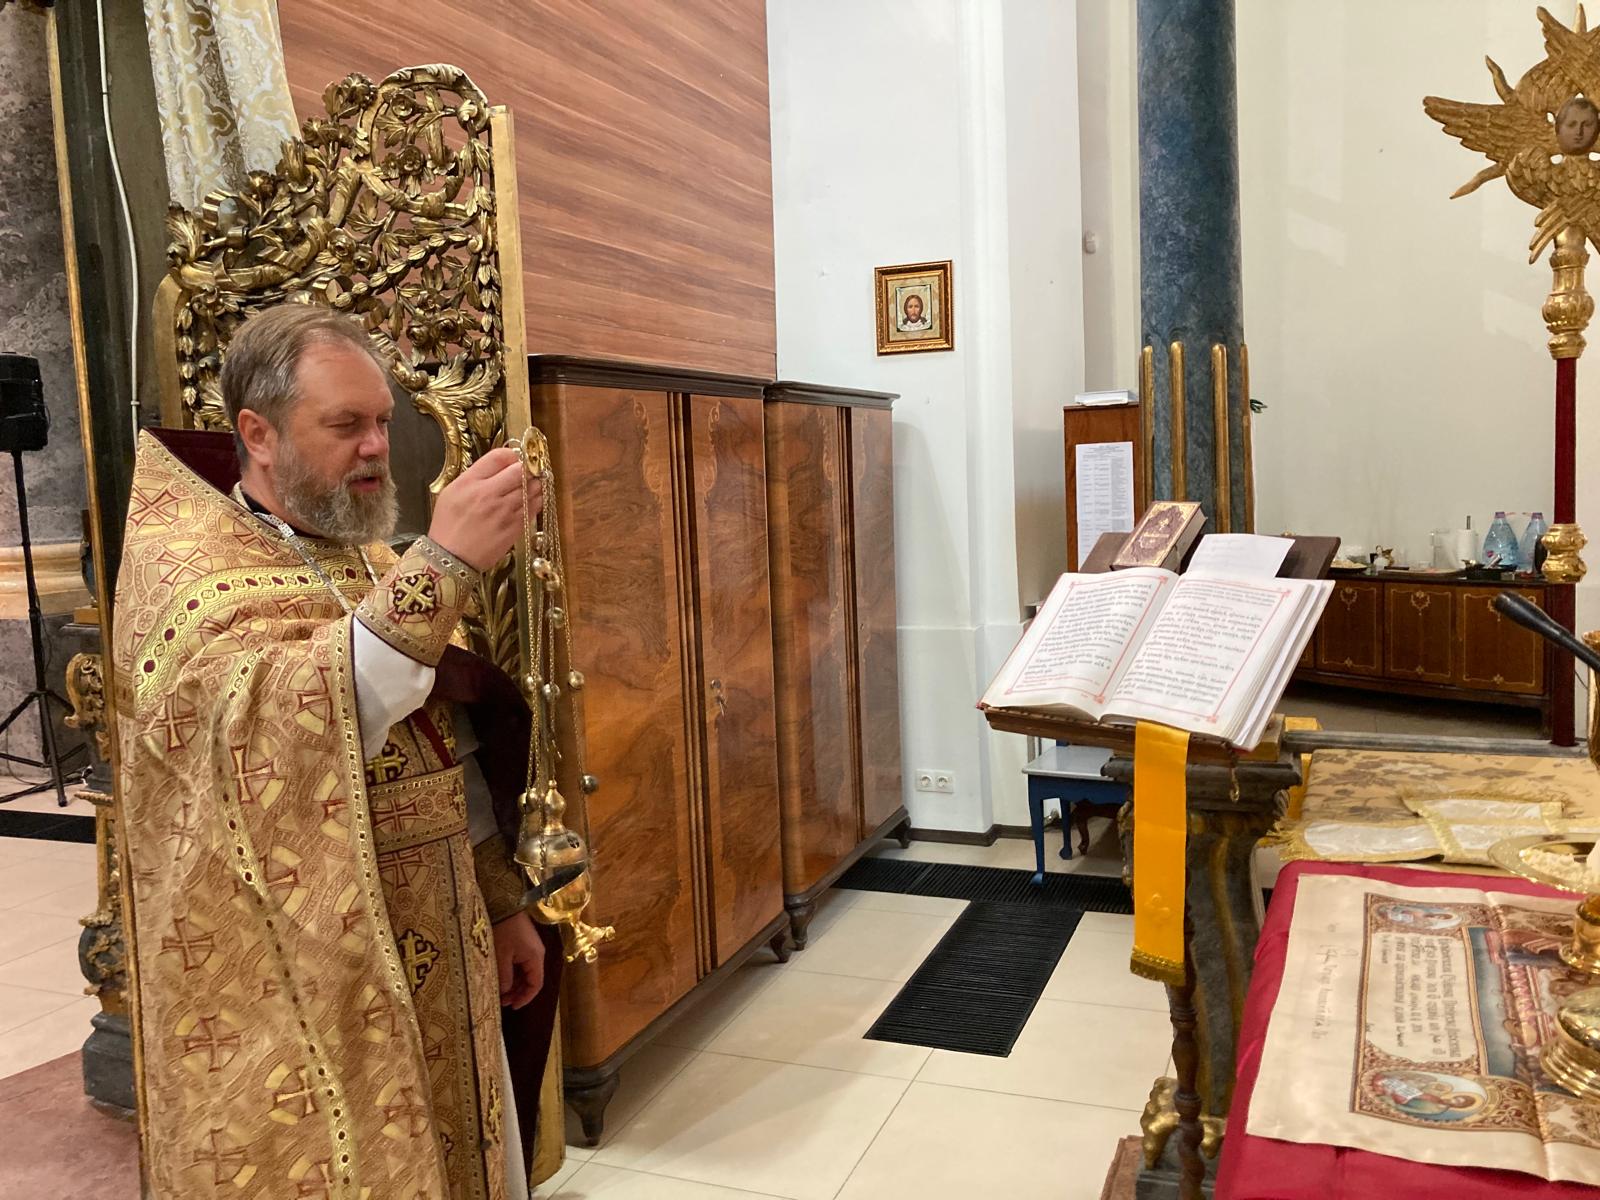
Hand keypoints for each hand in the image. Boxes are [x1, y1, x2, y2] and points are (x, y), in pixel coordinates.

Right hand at [428, 447, 544, 570]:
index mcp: (471, 483)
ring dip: (535, 484)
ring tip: (531, 485)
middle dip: (527, 468)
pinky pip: (535, 507)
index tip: (513, 459)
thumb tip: (499, 464)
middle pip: (521, 470)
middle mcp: (489, 494)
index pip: (499, 457)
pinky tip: (531, 500)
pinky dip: (536, 500)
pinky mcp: (515, 527)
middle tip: (527, 471)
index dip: (511, 454)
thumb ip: (474, 476)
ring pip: (533, 488)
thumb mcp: (451, 492)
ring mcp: (505, 511)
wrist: (450, 558)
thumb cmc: (448, 525)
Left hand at [493, 909, 546, 1009]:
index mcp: (535, 958)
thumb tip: (505, 992)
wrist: (504, 904)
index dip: (526, 998)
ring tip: (500, 991)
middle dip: (518, 992)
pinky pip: (521, 963)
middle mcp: (537, 954)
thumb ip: (505, 976)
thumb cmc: (504, 930)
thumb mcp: (502, 956)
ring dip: (514, 983)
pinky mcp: (524, 942)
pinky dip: (513, 973)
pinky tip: (502, 977)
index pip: (536, 984)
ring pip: (525, 972)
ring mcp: (531, 947)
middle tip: (502, 1002)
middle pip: (531, 979)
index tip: (513, 1007)